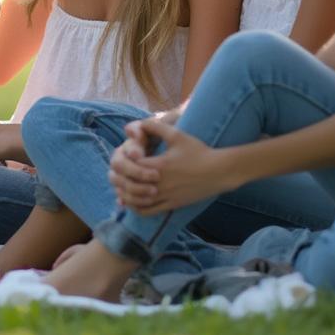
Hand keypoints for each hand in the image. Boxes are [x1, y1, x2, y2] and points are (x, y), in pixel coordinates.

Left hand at [108, 117, 230, 216]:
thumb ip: (156, 127)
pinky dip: (137, 208)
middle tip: (115, 175)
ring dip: (126, 196)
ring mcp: (166, 196)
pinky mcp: (172, 204)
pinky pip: (149, 211)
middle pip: (131, 185)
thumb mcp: (177, 135)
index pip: (131, 166)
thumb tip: (139, 123)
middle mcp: (160, 183)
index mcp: (159, 165)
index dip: (123, 162)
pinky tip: (133, 202)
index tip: (122, 158)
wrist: (218, 171)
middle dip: (121, 180)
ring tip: (121, 189)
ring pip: (138, 201)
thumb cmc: (198, 151)